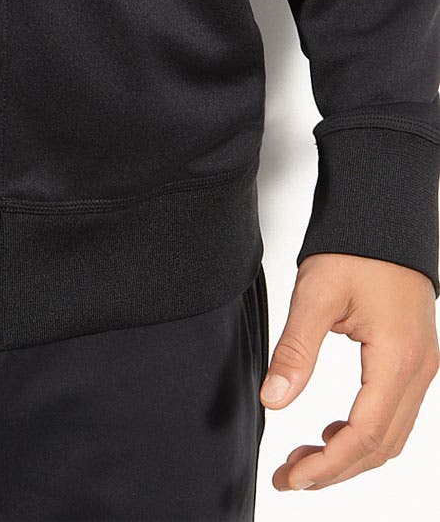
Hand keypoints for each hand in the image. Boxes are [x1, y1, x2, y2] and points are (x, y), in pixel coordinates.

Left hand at [260, 252, 438, 491]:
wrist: (384, 216)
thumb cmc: (354, 248)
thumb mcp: (316, 295)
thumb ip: (296, 350)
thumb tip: (273, 400)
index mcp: (397, 360)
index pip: (363, 436)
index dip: (327, 466)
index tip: (292, 478)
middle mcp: (419, 371)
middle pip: (381, 446)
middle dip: (336, 470)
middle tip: (291, 477)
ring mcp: (422, 367)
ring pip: (391, 435)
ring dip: (350, 455)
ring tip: (305, 459)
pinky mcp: (415, 360)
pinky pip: (395, 414)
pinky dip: (365, 433)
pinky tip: (332, 431)